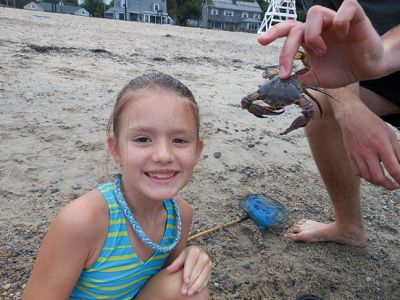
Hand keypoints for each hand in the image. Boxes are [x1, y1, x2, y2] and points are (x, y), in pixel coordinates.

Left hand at [167, 245, 211, 295]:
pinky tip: (196, 291)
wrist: (197, 254)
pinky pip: (207, 279)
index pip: (191, 262)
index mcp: (195, 250)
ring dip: (196, 285)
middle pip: (197, 270)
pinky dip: (202, 286)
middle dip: (191, 282)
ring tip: (189, 293)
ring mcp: (208, 263)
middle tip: (184, 291)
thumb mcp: (181, 257)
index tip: (185, 281)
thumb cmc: (187, 256)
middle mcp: (203, 256)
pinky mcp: (210, 270)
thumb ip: (175, 264)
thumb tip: (169, 270)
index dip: (188, 272)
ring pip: (203, 276)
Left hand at [258, 0, 385, 87]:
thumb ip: (301, 76)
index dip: (273, 33)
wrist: (367, 69)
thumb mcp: (316, 78)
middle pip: (295, 26)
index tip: (261, 41)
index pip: (287, 30)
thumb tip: (284, 81)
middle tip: (287, 67)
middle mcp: (319, 27)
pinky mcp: (355, 17)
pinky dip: (341, 21)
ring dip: (312, 35)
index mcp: (308, 39)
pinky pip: (346, 7)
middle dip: (287, 47)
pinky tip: (343, 36)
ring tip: (321, 51)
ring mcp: (335, 20)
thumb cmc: (341, 69)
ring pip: (315, 12)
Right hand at [337, 97, 399, 189]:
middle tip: (395, 185)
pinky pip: (357, 172)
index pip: (394, 169)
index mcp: (381, 145)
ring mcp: (357, 155)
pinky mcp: (350, 156)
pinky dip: (365, 176)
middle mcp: (368, 152)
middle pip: (379, 178)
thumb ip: (398, 152)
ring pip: (368, 177)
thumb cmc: (373, 124)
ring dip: (378, 182)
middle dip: (389, 186)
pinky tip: (371, 173)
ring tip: (384, 180)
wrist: (352, 117)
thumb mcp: (390, 135)